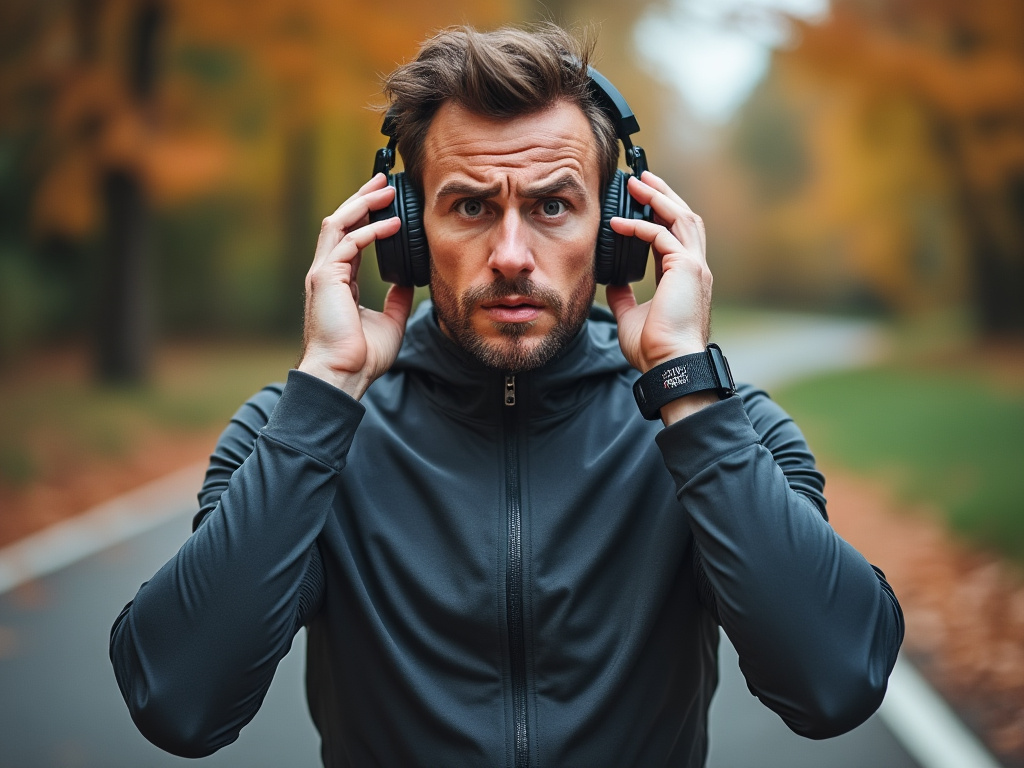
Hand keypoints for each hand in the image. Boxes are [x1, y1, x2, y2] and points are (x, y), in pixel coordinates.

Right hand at [298, 173, 413, 398]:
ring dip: (363, 204)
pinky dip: (370, 230)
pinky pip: (348, 243)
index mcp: (338, 281)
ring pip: (338, 224)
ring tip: (386, 190)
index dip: (366, 216)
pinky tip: (391, 224)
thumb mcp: (390, 321)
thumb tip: (409, 282)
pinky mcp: (325, 278)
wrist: (344, 374)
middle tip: (383, 181)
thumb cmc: (361, 355)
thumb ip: (397, 299)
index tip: (385, 201)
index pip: (350, 238)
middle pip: (340, 222)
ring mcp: (323, 274)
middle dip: (362, 199)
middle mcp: (327, 272)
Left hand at [605, 171, 714, 423]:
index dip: (661, 215)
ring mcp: (694, 267)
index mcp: (686, 277)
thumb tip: (611, 283)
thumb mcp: (631, 316)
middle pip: (684, 218)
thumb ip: (624, 296)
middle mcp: (695, 268)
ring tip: (637, 184)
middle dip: (664, 195)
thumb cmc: (654, 348)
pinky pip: (662, 237)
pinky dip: (641, 226)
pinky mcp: (686, 269)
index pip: (677, 236)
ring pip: (680, 218)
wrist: (669, 365)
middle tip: (641, 179)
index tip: (642, 201)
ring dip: (658, 198)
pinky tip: (619, 223)